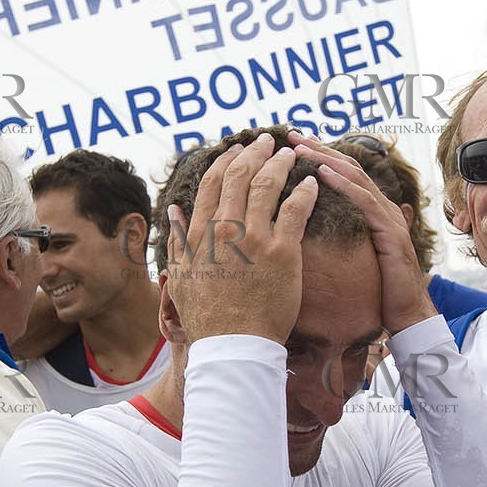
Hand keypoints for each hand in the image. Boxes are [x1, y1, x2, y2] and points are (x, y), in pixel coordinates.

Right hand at [164, 133, 316, 344]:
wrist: (233, 344)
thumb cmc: (207, 317)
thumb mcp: (181, 276)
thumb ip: (177, 240)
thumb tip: (175, 210)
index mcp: (200, 233)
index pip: (213, 182)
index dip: (227, 160)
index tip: (237, 150)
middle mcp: (225, 229)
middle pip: (240, 175)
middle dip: (256, 152)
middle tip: (268, 141)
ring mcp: (254, 239)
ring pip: (268, 185)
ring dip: (280, 164)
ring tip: (290, 154)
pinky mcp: (282, 252)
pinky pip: (296, 210)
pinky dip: (304, 191)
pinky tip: (311, 184)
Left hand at [287, 131, 436, 334]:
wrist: (407, 315)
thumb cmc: (379, 292)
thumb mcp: (354, 259)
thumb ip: (343, 238)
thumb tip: (312, 231)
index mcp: (374, 211)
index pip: (344, 174)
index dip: (319, 157)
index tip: (292, 146)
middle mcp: (383, 207)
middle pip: (348, 167)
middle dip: (319, 149)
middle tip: (291, 135)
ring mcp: (389, 217)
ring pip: (355, 177)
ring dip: (326, 159)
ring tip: (301, 148)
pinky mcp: (391, 232)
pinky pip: (364, 201)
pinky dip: (343, 184)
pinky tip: (323, 173)